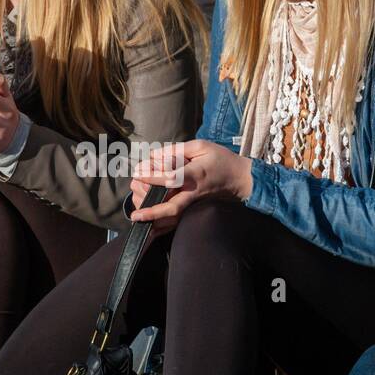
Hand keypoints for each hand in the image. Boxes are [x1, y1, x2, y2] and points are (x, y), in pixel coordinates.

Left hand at [128, 140, 253, 226]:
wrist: (240, 180)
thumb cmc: (221, 160)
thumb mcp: (201, 147)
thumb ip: (177, 150)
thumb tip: (154, 155)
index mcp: (195, 174)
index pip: (171, 178)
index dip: (153, 176)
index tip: (138, 173)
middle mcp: (193, 192)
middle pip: (172, 207)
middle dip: (152, 209)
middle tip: (135, 209)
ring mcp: (195, 203)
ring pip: (174, 217)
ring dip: (155, 219)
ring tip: (138, 217)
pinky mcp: (195, 209)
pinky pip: (178, 221)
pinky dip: (164, 226)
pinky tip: (150, 227)